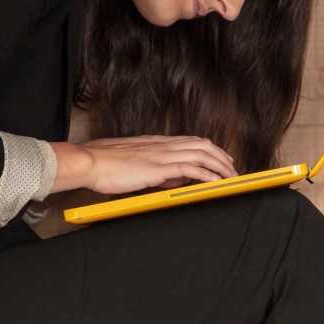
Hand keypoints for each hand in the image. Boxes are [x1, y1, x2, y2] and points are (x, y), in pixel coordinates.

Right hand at [59, 135, 238, 194]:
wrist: (89, 162)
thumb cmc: (105, 165)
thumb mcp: (135, 165)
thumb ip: (156, 170)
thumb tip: (175, 179)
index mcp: (157, 143)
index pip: (192, 142)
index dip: (211, 150)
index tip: (222, 159)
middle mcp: (163, 145)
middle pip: (202, 146)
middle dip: (222, 157)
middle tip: (233, 171)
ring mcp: (161, 155)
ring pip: (201, 155)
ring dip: (220, 166)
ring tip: (231, 177)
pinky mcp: (158, 168)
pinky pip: (190, 170)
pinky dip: (206, 175)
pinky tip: (216, 182)